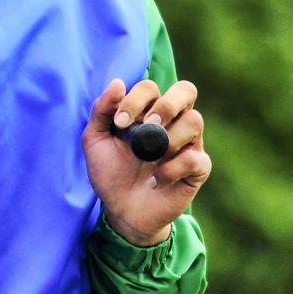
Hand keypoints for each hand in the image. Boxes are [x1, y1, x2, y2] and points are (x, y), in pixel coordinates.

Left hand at [82, 77, 211, 245]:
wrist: (121, 210)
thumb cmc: (110, 171)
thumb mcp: (95, 139)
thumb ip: (102, 110)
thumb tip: (118, 83)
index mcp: (148, 110)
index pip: (151, 87)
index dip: (136, 99)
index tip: (120, 123)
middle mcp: (172, 121)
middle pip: (186, 90)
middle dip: (166, 104)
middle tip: (149, 125)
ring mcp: (188, 144)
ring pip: (195, 120)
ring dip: (169, 137)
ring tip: (149, 157)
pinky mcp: (197, 170)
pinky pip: (196, 159)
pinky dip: (172, 169)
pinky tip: (155, 180)